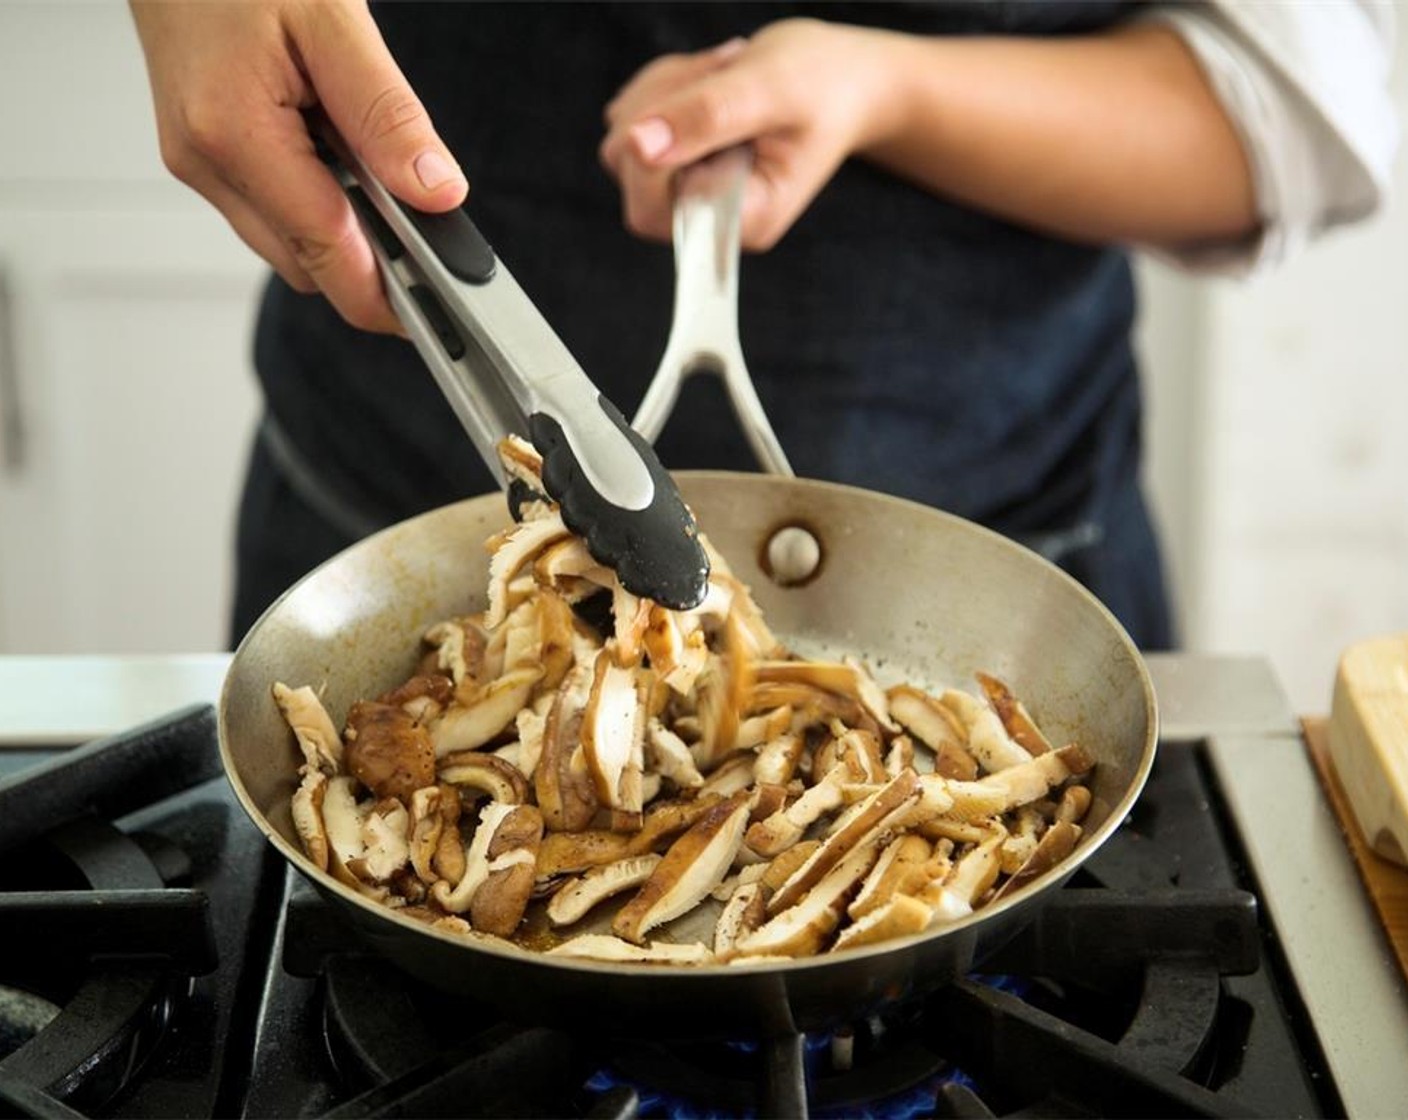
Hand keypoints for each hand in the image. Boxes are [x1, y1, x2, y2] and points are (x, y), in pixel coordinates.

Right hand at [130, 0, 466, 332]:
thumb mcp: (333, 21)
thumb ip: (386, 115)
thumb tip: (435, 193)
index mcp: (233, 134)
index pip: (327, 253)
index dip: (386, 297)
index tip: (436, 314)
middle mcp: (204, 162)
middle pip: (307, 264)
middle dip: (370, 264)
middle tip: (427, 238)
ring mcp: (197, 163)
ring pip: (288, 244)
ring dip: (341, 231)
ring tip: (378, 177)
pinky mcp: (201, 155)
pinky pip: (270, 209)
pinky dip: (315, 203)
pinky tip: (338, 159)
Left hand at [599, 19, 899, 249]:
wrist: (842, 79)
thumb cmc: (823, 85)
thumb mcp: (771, 90)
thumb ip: (708, 116)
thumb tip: (639, 144)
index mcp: (743, 219)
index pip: (655, 212)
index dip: (650, 157)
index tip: (696, 97)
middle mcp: (708, 214)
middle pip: (630, 172)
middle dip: (659, 107)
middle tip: (720, 71)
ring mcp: (685, 188)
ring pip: (625, 139)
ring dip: (663, 90)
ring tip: (723, 70)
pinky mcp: (673, 159)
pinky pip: (631, 119)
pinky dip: (660, 86)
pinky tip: (708, 77)